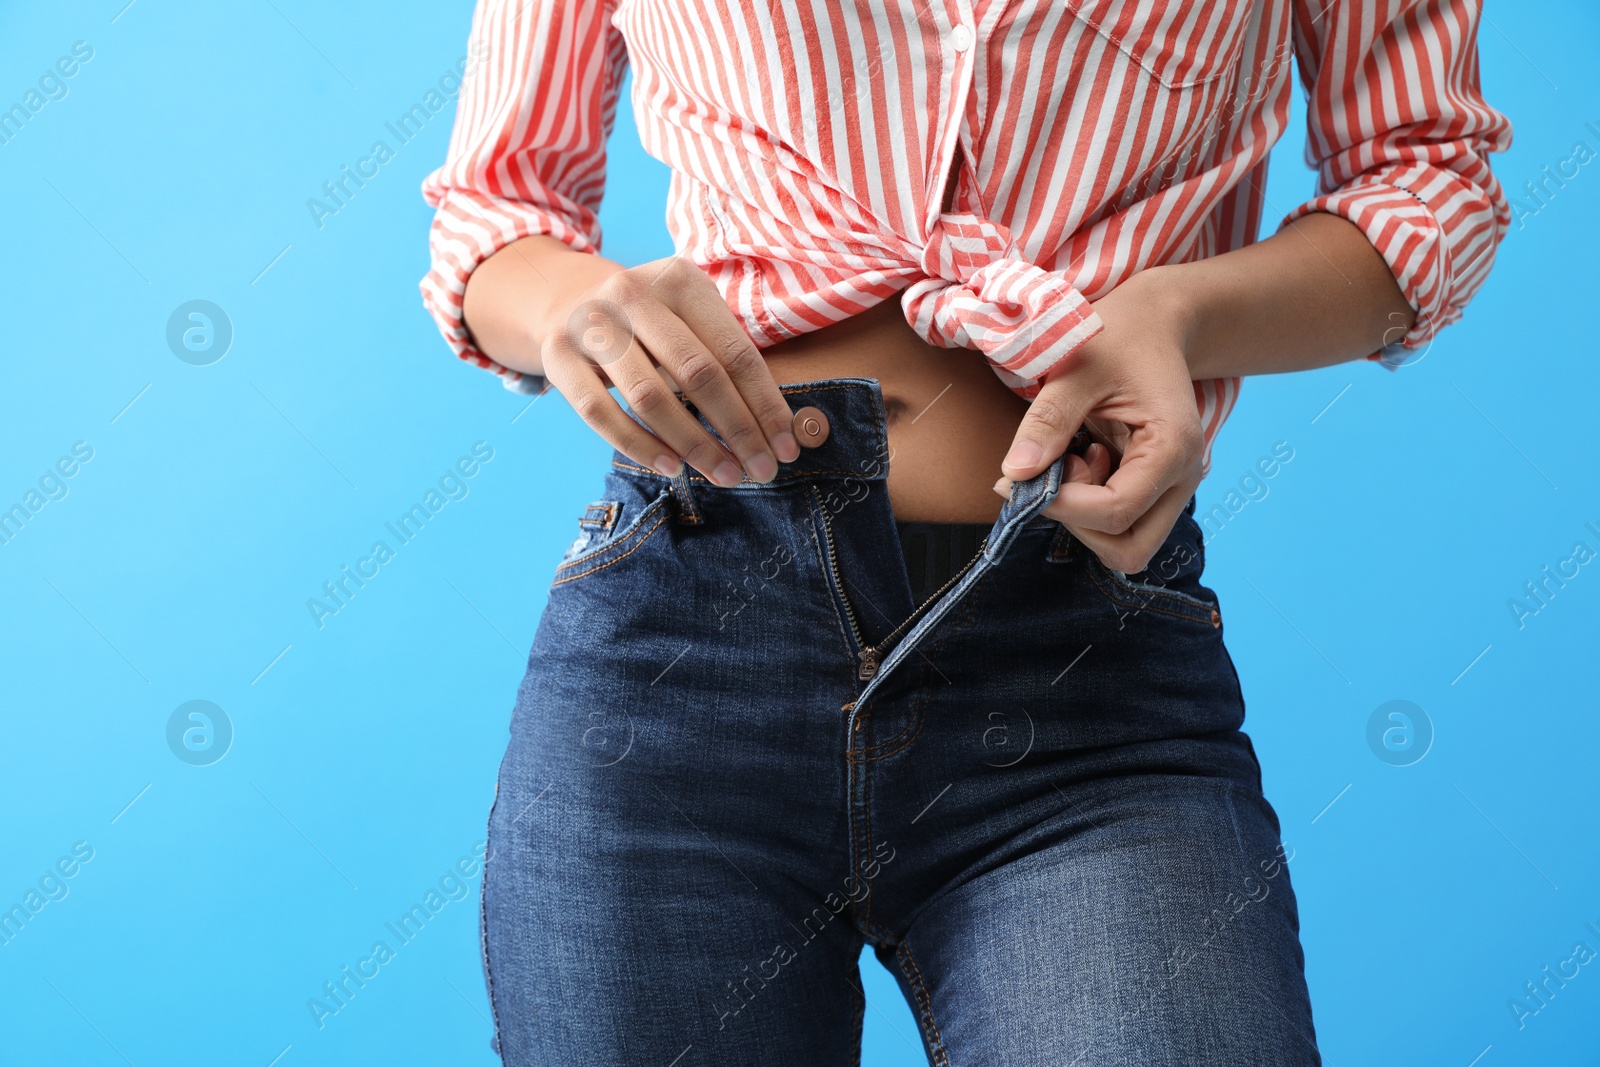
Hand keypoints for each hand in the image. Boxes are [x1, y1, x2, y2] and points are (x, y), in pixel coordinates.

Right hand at [538, 254, 799, 485]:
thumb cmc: (651, 322)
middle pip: (698, 374)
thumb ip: (727, 359)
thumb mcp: (689, 316)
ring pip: (651, 397)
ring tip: (724, 475)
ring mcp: (590, 324)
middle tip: (762, 471)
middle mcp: (633, 294)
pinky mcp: (557, 355)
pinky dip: (639, 445)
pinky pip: (599, 413)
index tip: (788, 448)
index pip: (735, 352)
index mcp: (680, 279)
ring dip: (694, 444)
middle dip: (738, 429)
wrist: (566, 299)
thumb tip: (782, 429)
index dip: (766, 405)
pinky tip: (671, 468)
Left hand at [995, 267, 1203, 573]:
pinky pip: (1119, 522)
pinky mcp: (1155, 488)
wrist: (1158, 322)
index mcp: (1172, 448)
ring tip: (1072, 459)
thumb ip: (1047, 422)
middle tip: (1057, 469)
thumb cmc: (1120, 335)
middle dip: (1077, 521)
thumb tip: (1012, 476)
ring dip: (1082, 516)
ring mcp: (1172, 487)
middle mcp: (1182, 478)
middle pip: (1128, 548)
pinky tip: (1080, 458)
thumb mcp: (1077, 368)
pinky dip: (1087, 505)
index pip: (1116, 512)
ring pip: (1125, 543)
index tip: (1021, 478)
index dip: (1062, 506)